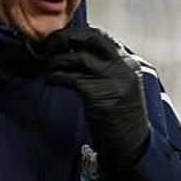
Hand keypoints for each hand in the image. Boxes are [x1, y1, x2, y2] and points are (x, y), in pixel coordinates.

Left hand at [42, 27, 149, 166]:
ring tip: (48, 66)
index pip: (101, 37)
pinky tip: (51, 79)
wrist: (132, 145)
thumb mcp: (121, 87)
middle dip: (67, 37)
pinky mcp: (98, 95)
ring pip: (78, 58)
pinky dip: (56, 76)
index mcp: (129, 63)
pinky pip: (71, 78)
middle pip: (92, 38)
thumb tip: (78, 53)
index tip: (61, 38)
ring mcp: (112, 80)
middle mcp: (123, 67)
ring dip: (57, 60)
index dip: (78, 34)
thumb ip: (107, 69)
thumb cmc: (122, 118)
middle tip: (49, 43)